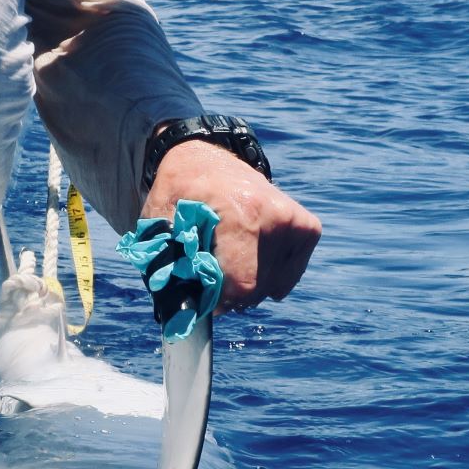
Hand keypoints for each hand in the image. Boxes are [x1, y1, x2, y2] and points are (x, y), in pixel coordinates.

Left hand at [140, 140, 320, 310]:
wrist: (206, 159)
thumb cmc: (180, 193)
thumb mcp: (160, 221)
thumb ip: (168, 263)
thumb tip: (177, 309)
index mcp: (240, 213)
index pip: (242, 283)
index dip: (221, 302)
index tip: (204, 299)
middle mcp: (275, 215)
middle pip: (258, 288)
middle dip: (231, 295)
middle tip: (213, 279)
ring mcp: (295, 221)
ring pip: (275, 285)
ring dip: (249, 285)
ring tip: (229, 260)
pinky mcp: (308, 227)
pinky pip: (290, 275)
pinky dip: (270, 277)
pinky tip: (250, 257)